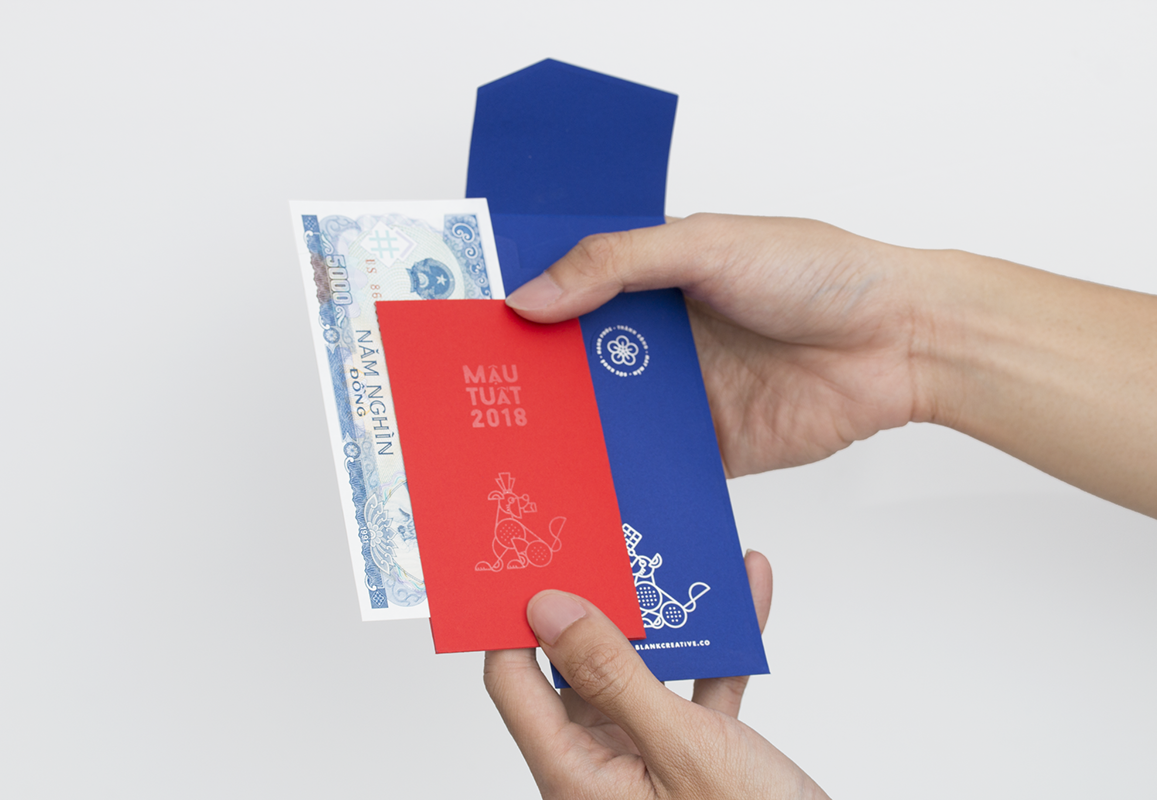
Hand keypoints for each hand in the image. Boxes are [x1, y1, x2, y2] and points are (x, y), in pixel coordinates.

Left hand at [483, 551, 829, 798]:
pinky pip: (696, 691)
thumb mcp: (681, 747)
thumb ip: (613, 675)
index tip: (530, 562)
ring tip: (680, 559)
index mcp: (574, 773)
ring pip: (642, 673)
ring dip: (671, 621)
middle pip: (577, 668)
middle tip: (608, 543)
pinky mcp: (694, 760)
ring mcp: (646, 762)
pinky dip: (719, 651)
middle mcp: (600, 765)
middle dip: (599, 604)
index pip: (513, 681)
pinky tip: (745, 599)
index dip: (513, 620)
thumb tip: (550, 610)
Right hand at [506, 214, 924, 476]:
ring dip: (562, 434)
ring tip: (499, 453)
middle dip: (528, 379)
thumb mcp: (709, 247)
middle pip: (574, 361)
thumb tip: (531, 294)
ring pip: (603, 418)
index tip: (462, 326)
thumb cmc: (819, 273)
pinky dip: (614, 478)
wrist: (901, 342)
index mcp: (652, 278)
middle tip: (465, 399)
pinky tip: (570, 491)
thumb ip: (617, 264)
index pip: (567, 289)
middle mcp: (658, 338)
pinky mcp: (705, 447)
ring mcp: (679, 396)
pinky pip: (648, 465)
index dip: (519, 304)